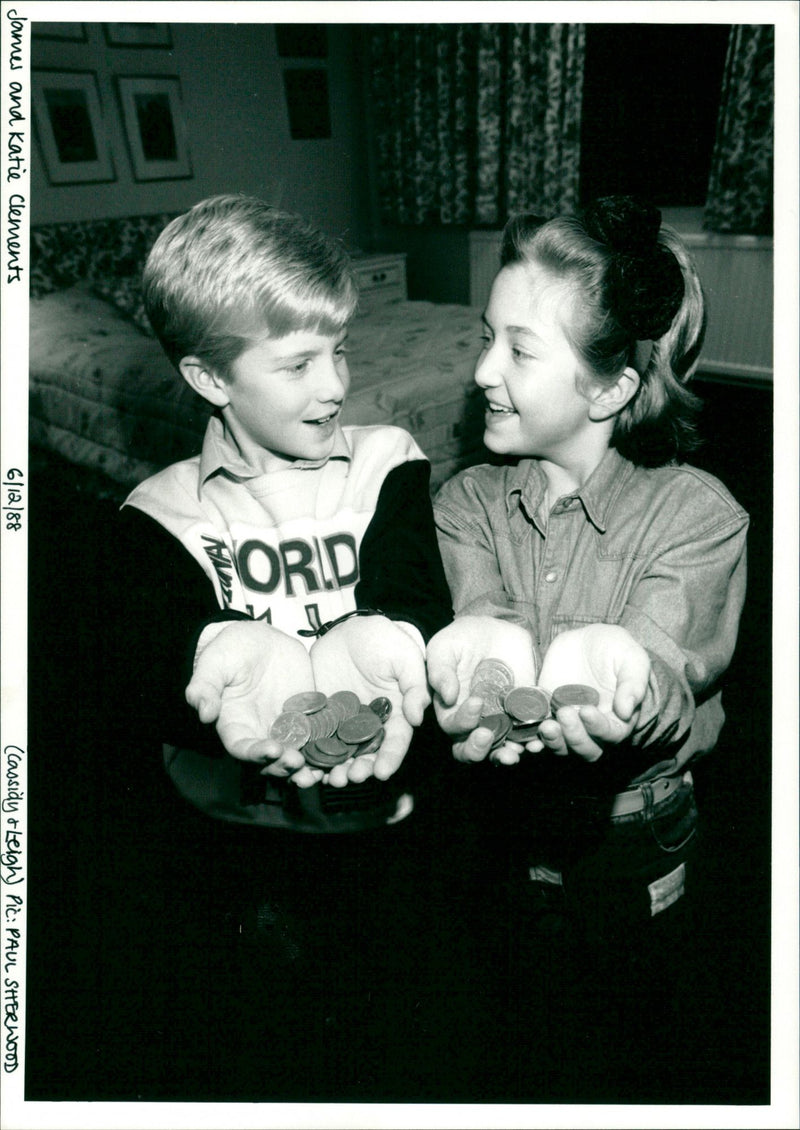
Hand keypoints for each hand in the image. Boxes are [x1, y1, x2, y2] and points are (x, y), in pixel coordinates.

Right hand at [185, 622, 322, 786]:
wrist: (258, 639)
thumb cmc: (230, 651)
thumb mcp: (214, 663)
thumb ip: (205, 687)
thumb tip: (204, 713)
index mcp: (235, 725)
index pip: (242, 748)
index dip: (256, 753)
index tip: (272, 750)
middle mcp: (261, 732)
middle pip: (272, 760)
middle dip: (285, 765)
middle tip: (299, 763)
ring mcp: (286, 727)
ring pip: (298, 754)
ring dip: (309, 765)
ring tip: (322, 770)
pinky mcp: (308, 716)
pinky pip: (319, 735)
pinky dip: (329, 746)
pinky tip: (342, 749)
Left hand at [310, 616, 429, 784]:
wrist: (349, 629)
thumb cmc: (383, 640)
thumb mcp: (404, 657)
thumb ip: (414, 685)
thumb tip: (417, 716)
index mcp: (395, 715)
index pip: (395, 741)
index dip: (390, 758)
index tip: (382, 773)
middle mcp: (370, 725)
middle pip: (367, 753)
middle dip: (360, 768)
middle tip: (351, 778)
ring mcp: (344, 723)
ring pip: (341, 753)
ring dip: (336, 768)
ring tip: (330, 778)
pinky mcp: (321, 717)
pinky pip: (316, 739)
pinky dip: (311, 754)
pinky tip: (305, 765)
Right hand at [426, 616, 537, 763]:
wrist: (496, 629)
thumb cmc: (463, 638)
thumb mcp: (445, 647)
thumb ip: (441, 670)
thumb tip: (447, 695)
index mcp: (451, 709)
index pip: (453, 727)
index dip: (462, 721)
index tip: (476, 702)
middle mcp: (474, 722)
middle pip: (471, 750)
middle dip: (478, 749)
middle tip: (487, 735)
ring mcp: (501, 721)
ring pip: (500, 750)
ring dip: (506, 754)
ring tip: (514, 751)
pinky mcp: (524, 715)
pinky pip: (528, 736)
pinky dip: (533, 741)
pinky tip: (538, 739)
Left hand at [536, 625, 650, 760]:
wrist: (585, 642)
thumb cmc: (615, 649)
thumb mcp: (631, 658)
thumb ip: (633, 683)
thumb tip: (626, 710)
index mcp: (618, 719)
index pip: (611, 734)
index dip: (598, 727)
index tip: (586, 710)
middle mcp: (593, 729)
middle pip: (586, 749)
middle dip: (574, 736)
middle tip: (564, 713)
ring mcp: (568, 725)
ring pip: (562, 748)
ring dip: (553, 742)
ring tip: (546, 726)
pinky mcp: (546, 716)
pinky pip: (539, 737)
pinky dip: (532, 741)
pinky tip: (526, 739)